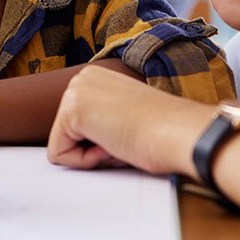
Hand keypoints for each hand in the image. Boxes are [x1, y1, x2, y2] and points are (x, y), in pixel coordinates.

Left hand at [46, 66, 208, 176]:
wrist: (180, 133)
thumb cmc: (164, 131)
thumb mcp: (125, 117)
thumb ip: (103, 120)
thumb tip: (89, 137)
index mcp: (97, 78)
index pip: (78, 128)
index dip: (104, 142)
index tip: (130, 132)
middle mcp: (82, 78)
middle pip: (66, 135)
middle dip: (94, 148)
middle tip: (125, 138)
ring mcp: (75, 91)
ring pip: (62, 146)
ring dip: (92, 155)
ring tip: (121, 140)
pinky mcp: (71, 111)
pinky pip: (59, 155)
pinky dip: (85, 161)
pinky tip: (111, 145)